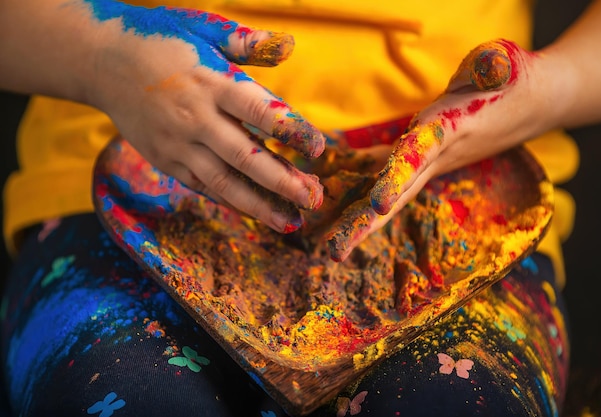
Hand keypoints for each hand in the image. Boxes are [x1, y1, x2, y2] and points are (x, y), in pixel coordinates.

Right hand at [84, 1, 324, 232]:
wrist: (102, 61)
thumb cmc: (161, 39)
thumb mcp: (202, 27)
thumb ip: (244, 40)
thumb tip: (288, 46)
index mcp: (210, 82)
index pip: (259, 111)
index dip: (292, 130)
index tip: (319, 148)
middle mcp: (195, 118)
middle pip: (245, 156)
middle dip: (283, 181)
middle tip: (314, 200)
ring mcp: (177, 144)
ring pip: (223, 181)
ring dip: (259, 204)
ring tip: (290, 222)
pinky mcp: (165, 160)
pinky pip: (202, 186)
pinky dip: (230, 200)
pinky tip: (254, 211)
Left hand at [326, 39, 548, 260]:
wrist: (538, 101)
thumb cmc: (517, 79)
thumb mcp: (504, 65)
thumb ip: (491, 67)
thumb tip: (490, 67)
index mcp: (450, 133)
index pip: (419, 158)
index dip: (398, 179)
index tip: (378, 205)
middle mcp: (437, 155)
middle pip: (397, 194)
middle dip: (367, 223)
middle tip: (334, 252)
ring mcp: (430, 160)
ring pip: (390, 191)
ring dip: (360, 215)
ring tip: (329, 242)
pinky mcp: (426, 153)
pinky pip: (389, 168)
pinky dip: (362, 177)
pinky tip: (337, 183)